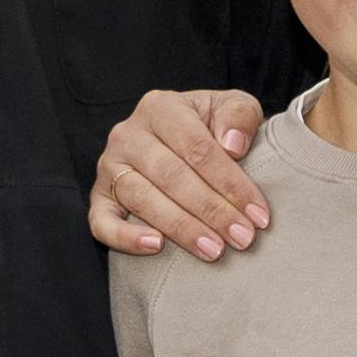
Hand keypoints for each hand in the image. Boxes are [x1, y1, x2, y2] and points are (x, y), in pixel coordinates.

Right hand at [90, 89, 272, 259]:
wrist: (181, 140)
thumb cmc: (211, 126)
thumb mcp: (232, 107)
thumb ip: (239, 115)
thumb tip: (233, 146)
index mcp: (161, 107)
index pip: (198, 148)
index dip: (230, 183)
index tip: (258, 214)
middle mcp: (128, 134)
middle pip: (172, 176)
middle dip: (212, 211)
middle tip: (242, 238)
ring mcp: (109, 166)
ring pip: (142, 199)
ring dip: (181, 228)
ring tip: (214, 250)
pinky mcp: (99, 197)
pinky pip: (102, 221)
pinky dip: (125, 237)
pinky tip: (156, 247)